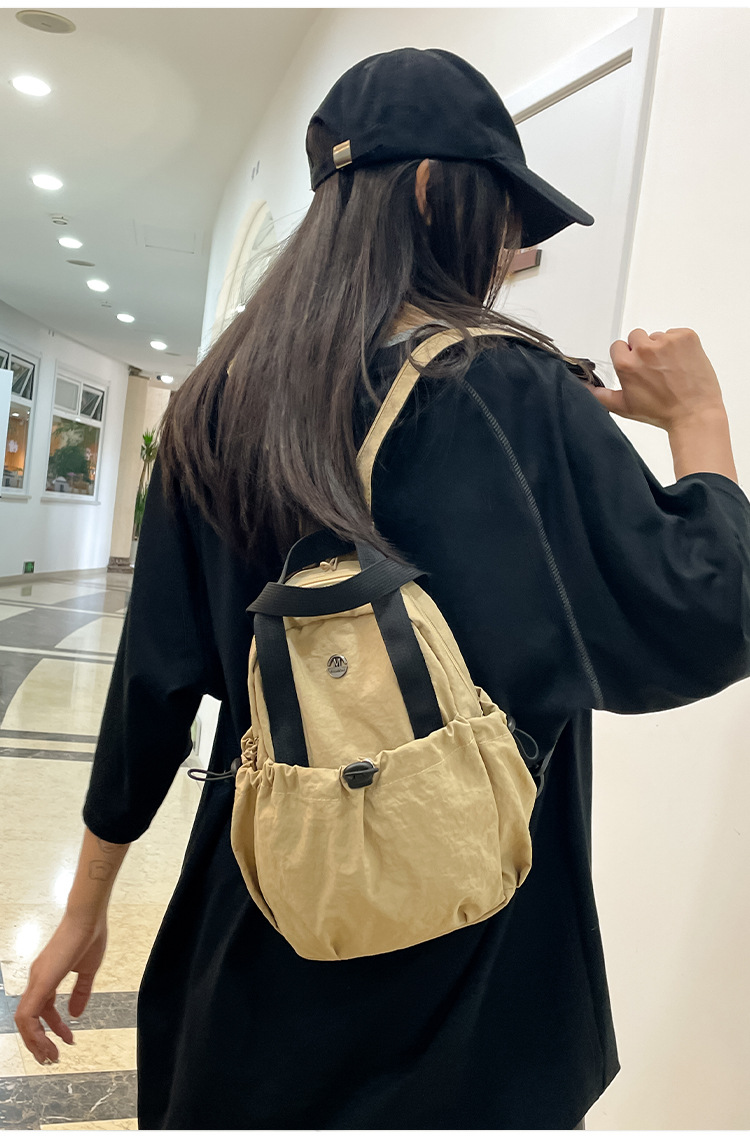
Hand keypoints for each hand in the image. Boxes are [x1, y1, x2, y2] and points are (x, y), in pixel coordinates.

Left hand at [14, 914, 106, 1064]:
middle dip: (39, 1042)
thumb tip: (75, 1014)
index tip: (68, 1039)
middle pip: (28, 1019)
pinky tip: (49, 1041)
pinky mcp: (42, 981)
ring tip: (51, 1056)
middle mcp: (37, 979)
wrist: (88, 917)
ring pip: (25, 1020)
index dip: (53, 1028)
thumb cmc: (89, 936)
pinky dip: (35, 1032)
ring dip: (36, 1042)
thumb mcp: (88, 970)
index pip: (42, 1010)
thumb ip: (81, 992)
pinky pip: (29, 1014)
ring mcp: (37, 980)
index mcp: (47, 977)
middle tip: (53, 1057)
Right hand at [589, 327, 725, 429]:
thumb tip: (586, 389)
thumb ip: (601, 395)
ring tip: (671, 369)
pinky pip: (677, 333)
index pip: (618, 345)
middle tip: (655, 369)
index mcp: (626, 364)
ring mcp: (667, 341)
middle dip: (643, 350)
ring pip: (658, 336)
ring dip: (663, 348)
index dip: (627, 357)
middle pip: (637, 336)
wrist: (694, 413)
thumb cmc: (661, 412)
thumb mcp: (624, 407)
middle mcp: (644, 349)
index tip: (637, 367)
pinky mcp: (686, 337)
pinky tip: (682, 363)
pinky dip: (680, 345)